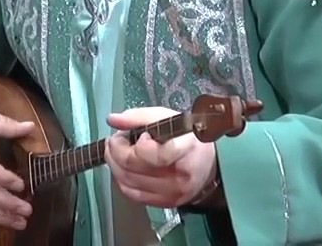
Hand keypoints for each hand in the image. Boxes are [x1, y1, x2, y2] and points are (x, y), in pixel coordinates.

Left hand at [104, 107, 218, 208]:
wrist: (207, 165)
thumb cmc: (187, 139)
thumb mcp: (167, 118)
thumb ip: (139, 117)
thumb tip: (113, 120)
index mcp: (186, 151)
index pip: (157, 155)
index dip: (141, 144)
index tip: (141, 135)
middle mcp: (179, 177)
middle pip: (134, 166)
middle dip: (117, 149)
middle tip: (117, 139)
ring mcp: (171, 194)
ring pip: (127, 181)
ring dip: (115, 162)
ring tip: (118, 150)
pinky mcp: (163, 204)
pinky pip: (130, 193)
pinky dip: (121, 178)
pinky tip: (124, 166)